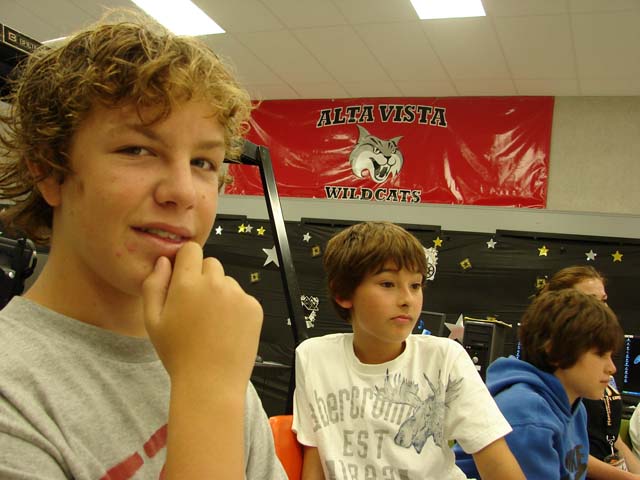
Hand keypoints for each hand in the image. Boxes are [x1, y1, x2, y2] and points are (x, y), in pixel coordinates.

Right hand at [143, 242, 262, 392]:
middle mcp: (215, 284)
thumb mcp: (153, 321)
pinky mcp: (253, 307)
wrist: (210, 383)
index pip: (191, 250)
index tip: (183, 277)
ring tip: (211, 323)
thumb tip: (163, 262)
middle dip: (202, 278)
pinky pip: (242, 297)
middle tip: (196, 307)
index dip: (186, 261)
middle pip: (210, 263)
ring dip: (220, 293)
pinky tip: (226, 329)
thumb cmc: (178, 354)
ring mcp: (237, 295)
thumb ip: (153, 285)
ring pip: (227, 281)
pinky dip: (235, 308)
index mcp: (187, 284)